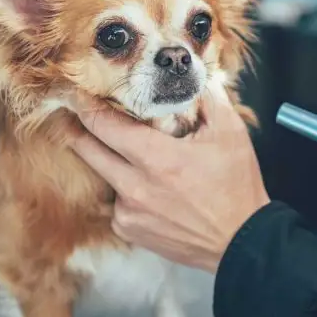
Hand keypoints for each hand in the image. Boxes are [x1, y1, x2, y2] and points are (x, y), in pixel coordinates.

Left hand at [70, 91, 269, 272]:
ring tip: (130, 154)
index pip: (104, 124)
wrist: (241, 241)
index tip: (76, 92)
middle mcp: (135, 187)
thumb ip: (208, 98)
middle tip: (74, 112)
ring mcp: (129, 212)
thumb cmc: (238, 186)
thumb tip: (192, 75)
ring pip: (103, 176)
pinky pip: (116, 202)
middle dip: (77, 128)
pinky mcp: (130, 230)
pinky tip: (150, 190)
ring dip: (109, 161)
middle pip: (87, 149)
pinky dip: (126, 191)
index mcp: (158, 158)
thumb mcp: (231, 134)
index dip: (85, 104)